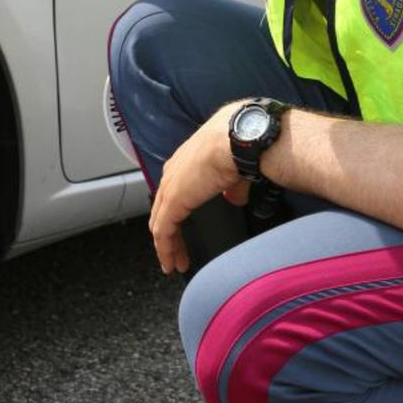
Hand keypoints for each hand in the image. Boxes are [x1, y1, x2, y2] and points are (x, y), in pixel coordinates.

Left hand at [149, 101, 251, 274]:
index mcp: (186, 162)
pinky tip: (172, 263)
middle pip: (164, 210)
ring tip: (174, 264)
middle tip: (176, 254)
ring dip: (168, 247)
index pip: (174, 193)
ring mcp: (171, 187)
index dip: (177, 214)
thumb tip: (235, 199)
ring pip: (162, 223)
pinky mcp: (173, 201)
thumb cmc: (240, 144)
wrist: (239, 138)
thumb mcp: (235, 169)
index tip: (183, 231)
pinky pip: (164, 232)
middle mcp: (173, 172)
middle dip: (170, 234)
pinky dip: (166, 250)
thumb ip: (231, 187)